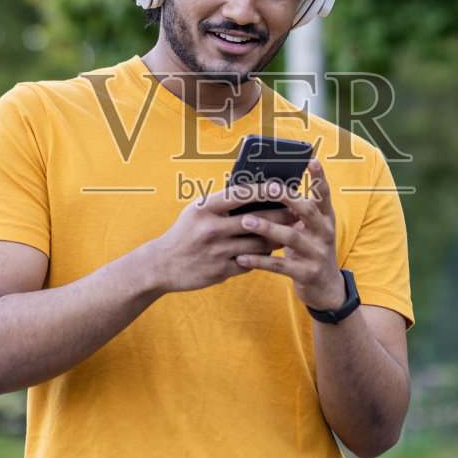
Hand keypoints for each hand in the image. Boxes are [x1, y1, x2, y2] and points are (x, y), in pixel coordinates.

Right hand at [143, 180, 295, 293]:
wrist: (160, 265)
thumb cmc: (184, 232)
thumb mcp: (197, 211)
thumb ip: (223, 202)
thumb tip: (257, 191)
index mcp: (205, 208)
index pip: (241, 193)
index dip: (265, 189)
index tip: (283, 186)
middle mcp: (211, 229)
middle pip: (257, 219)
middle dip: (281, 215)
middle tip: (297, 211)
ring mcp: (217, 251)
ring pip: (258, 244)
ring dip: (277, 238)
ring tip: (290, 232)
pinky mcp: (220, 271)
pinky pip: (250, 263)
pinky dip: (262, 257)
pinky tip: (271, 251)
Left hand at [233, 158, 345, 311]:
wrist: (326, 289)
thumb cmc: (310, 250)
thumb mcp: (310, 230)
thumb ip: (296, 213)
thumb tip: (267, 188)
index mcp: (326, 219)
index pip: (324, 194)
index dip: (319, 177)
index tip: (310, 160)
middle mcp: (325, 234)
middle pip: (307, 212)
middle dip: (289, 199)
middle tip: (270, 188)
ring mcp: (317, 254)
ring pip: (291, 238)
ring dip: (267, 228)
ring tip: (245, 221)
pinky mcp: (306, 273)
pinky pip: (279, 265)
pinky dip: (259, 260)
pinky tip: (241, 256)